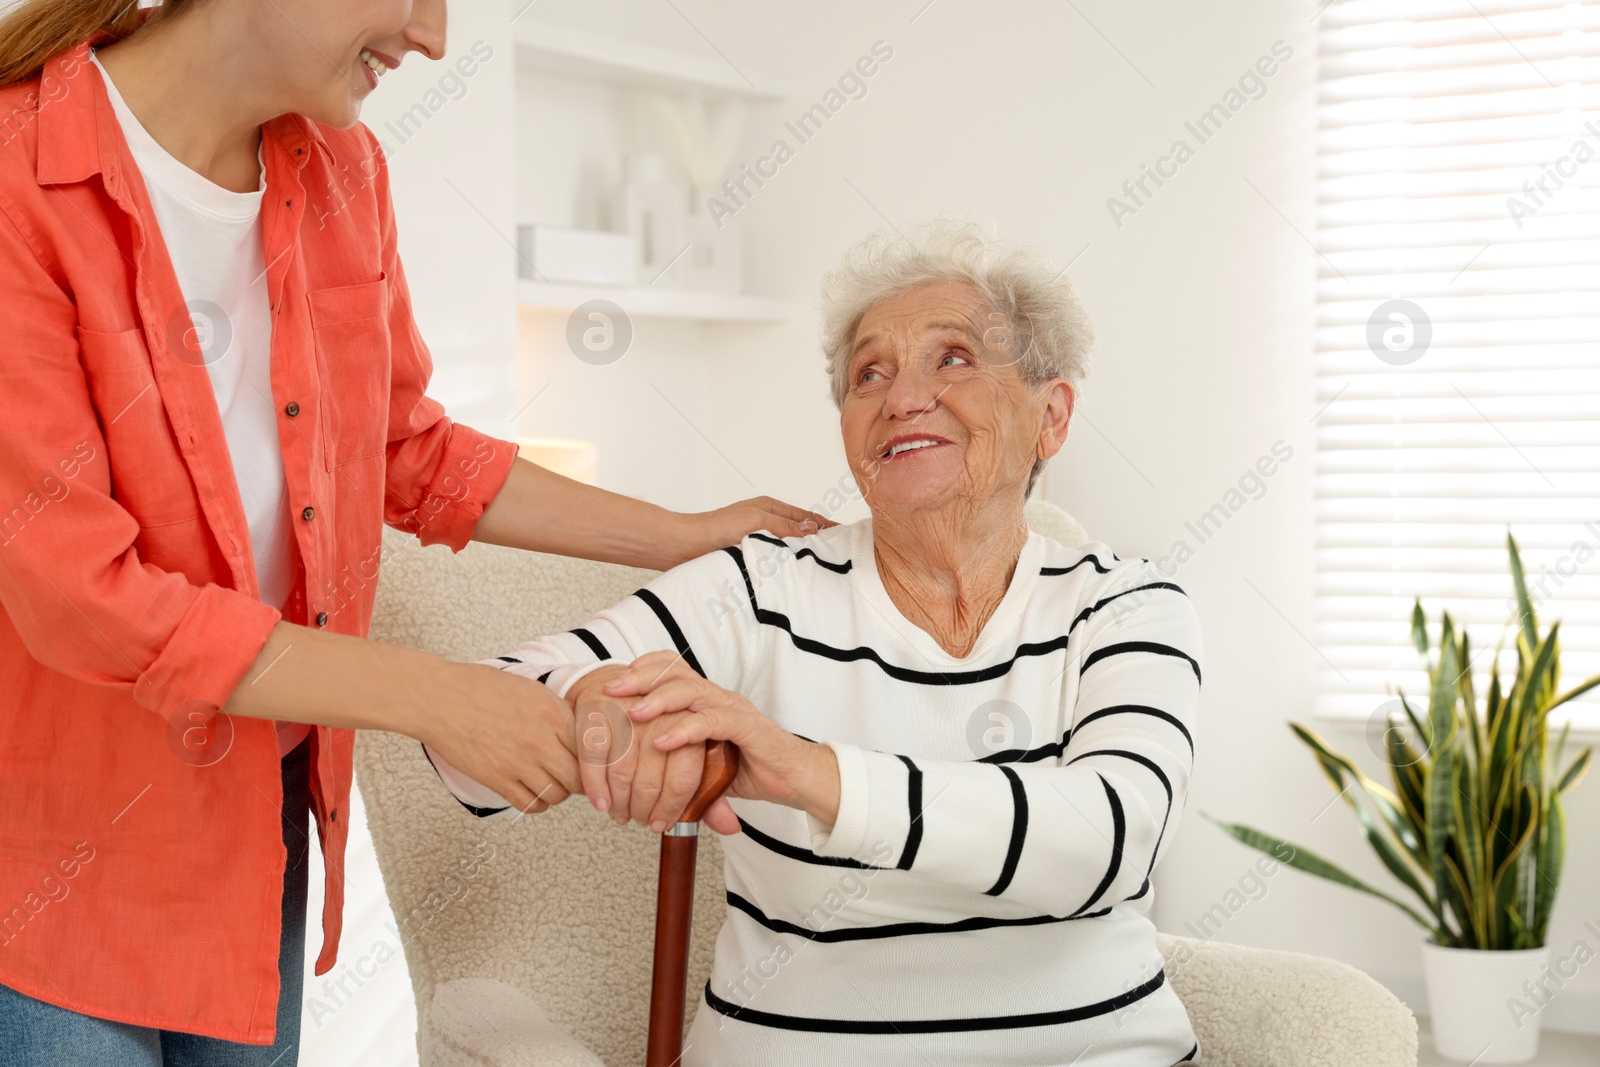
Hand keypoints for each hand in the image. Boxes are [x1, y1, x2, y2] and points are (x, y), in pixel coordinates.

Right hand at [416, 663, 581, 814]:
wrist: (440, 698)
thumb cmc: (481, 688)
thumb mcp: (531, 690)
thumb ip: (558, 712)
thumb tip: (581, 730)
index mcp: (553, 714)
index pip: (593, 748)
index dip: (597, 759)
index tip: (596, 764)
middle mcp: (540, 740)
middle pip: (580, 777)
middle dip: (582, 781)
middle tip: (577, 778)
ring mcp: (519, 763)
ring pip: (557, 795)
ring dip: (559, 792)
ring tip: (552, 783)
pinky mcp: (498, 780)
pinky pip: (530, 805)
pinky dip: (537, 804)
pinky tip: (534, 793)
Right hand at [567, 666, 706, 831]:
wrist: (620, 687)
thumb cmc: (661, 727)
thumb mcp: (693, 753)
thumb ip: (711, 790)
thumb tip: (730, 825)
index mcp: (697, 718)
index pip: (686, 772)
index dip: (673, 804)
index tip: (663, 821)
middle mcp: (664, 711)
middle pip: (652, 775)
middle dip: (644, 806)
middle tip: (643, 821)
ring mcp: (630, 707)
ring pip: (623, 768)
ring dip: (620, 800)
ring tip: (622, 814)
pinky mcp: (599, 707)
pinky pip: (594, 754)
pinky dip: (595, 784)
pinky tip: (600, 801)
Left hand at [602, 651, 840, 835]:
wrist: (798, 779)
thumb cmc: (754, 769)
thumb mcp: (705, 766)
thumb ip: (677, 764)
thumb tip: (639, 782)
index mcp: (708, 700)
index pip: (673, 668)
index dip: (643, 669)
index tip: (615, 683)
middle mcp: (719, 698)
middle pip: (676, 672)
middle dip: (640, 678)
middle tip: (611, 690)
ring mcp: (734, 710)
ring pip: (692, 691)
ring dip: (658, 699)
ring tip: (633, 713)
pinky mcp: (748, 729)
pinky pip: (713, 722)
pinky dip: (685, 730)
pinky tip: (663, 741)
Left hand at [678, 497, 835, 560]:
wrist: (685, 547)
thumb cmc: (716, 528)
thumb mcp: (755, 520)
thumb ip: (784, 526)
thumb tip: (812, 530)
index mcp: (768, 508)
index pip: (805, 517)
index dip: (825, 525)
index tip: (844, 534)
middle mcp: (765, 523)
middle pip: (799, 533)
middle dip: (818, 542)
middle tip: (839, 555)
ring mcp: (757, 541)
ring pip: (787, 549)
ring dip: (801, 557)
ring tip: (821, 570)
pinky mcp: (749, 558)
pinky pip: (774, 562)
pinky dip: (786, 568)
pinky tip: (794, 579)